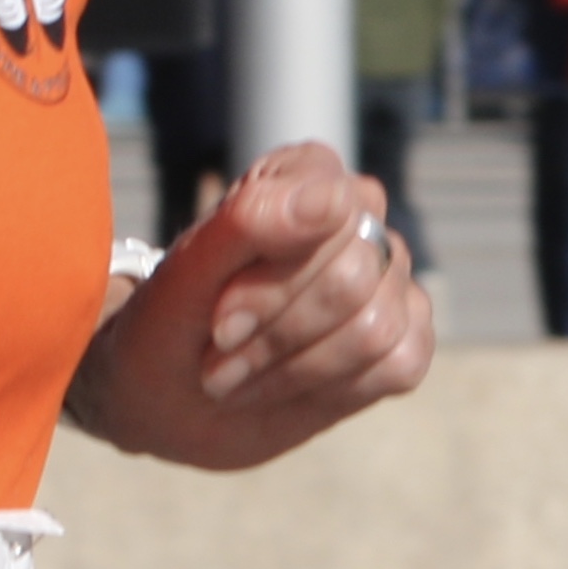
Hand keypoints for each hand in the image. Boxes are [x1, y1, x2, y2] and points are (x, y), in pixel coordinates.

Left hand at [65, 143, 432, 469]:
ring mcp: (388, 278)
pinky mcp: (403, 337)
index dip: (271, 284)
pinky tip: (288, 384)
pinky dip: (333, 390)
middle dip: (274, 335)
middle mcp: (358, 218)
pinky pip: (401, 364)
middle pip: (352, 282)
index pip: (330, 217)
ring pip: (375, 330)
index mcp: (305, 176)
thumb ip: (252, 219)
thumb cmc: (171, 319)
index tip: (218, 319)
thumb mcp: (188, 273)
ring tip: (239, 375)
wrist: (163, 393)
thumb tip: (332, 198)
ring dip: (293, 369)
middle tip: (219, 353)